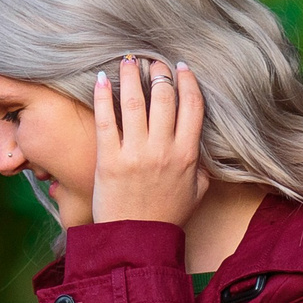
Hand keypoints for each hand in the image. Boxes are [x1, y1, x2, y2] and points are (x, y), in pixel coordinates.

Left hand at [91, 55, 206, 227]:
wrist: (137, 242)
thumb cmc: (167, 217)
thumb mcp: (197, 191)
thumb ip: (202, 164)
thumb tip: (202, 143)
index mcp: (187, 155)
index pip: (192, 105)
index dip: (187, 80)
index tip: (180, 67)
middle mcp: (163, 150)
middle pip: (164, 96)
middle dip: (159, 71)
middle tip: (152, 61)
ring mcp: (135, 153)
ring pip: (134, 102)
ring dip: (131, 75)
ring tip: (128, 59)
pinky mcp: (108, 159)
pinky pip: (105, 120)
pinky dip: (102, 96)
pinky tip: (100, 79)